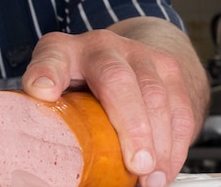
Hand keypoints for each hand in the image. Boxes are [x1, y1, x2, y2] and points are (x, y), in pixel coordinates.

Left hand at [20, 18, 208, 186]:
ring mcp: (138, 53)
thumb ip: (50, 113)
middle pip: (115, 78)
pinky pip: (180, 108)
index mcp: (63, 51)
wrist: (124, 55)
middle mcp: (101, 46)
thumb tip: (40, 153)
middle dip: (130, 124)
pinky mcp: (168, 69)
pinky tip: (164, 169)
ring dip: (158, 143)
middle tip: (135, 164)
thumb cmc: (81, 81)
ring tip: (150, 178)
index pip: (50, 56)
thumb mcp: (55, 89)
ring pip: (155, 94)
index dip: (45, 72)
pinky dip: (176, 145)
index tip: (41, 91)